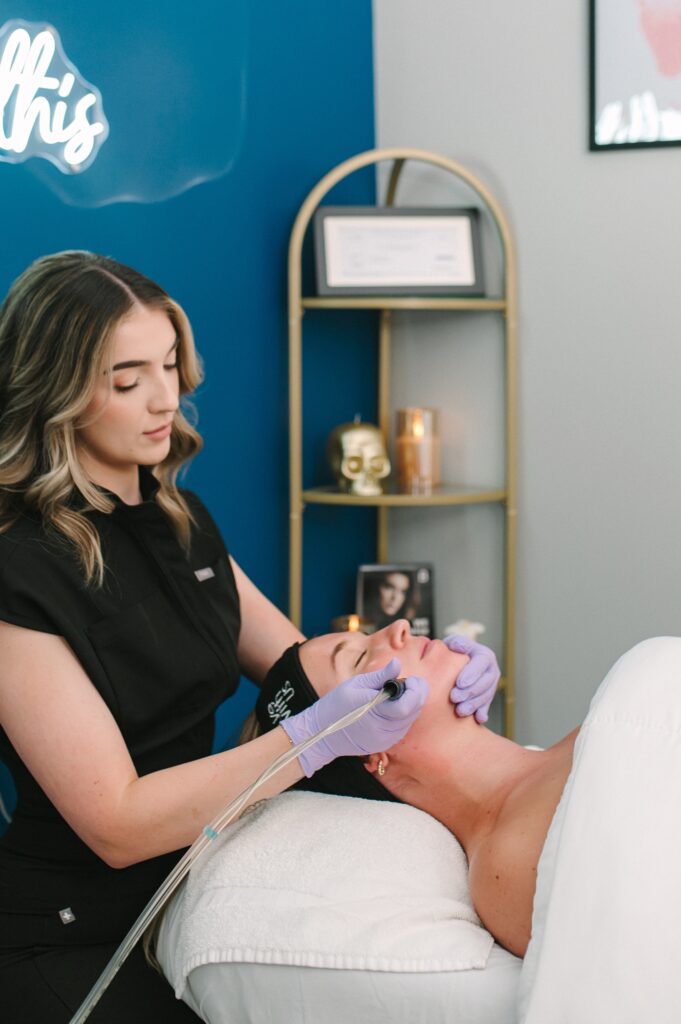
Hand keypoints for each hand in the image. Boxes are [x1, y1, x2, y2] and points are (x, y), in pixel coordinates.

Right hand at [281, 658, 427, 776]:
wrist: (321, 734)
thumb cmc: (335, 705)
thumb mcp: (355, 684)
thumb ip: (380, 676)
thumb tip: (397, 663)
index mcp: (375, 711)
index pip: (407, 704)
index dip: (415, 690)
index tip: (411, 678)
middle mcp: (383, 729)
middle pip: (414, 711)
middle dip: (417, 693)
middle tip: (410, 682)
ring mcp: (385, 740)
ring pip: (411, 719)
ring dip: (411, 704)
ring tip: (399, 692)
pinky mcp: (385, 745)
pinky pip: (402, 727)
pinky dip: (404, 715)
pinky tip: (393, 706)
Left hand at [444, 635, 499, 723]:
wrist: (454, 663)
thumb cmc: (452, 652)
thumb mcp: (454, 643)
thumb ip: (456, 642)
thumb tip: (458, 646)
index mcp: (485, 655)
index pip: (481, 663)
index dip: (472, 673)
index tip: (459, 683)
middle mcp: (491, 670)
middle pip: (485, 682)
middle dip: (471, 691)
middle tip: (454, 698)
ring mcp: (491, 685)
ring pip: (486, 696)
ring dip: (474, 704)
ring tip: (459, 711)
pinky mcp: (487, 698)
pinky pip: (487, 706)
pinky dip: (482, 712)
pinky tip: (478, 719)